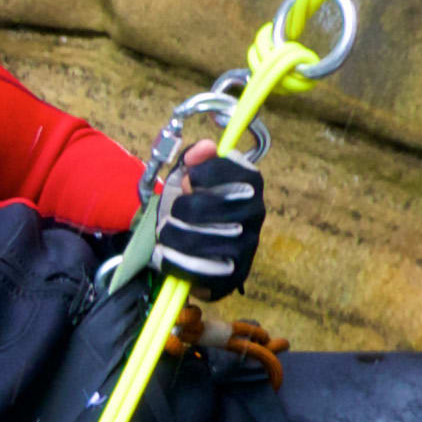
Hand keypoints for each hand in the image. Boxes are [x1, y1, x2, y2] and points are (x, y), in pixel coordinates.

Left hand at [147, 145, 264, 296]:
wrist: (196, 250)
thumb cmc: (194, 208)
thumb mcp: (190, 178)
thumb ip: (194, 159)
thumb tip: (205, 147)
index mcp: (250, 183)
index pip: (228, 170)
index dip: (201, 173)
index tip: (187, 179)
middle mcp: (256, 212)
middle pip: (203, 206)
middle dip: (178, 209)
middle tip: (172, 213)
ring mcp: (248, 245)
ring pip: (196, 239)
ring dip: (171, 236)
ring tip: (166, 234)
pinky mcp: (236, 274)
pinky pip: (198, 269)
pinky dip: (174, 262)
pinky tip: (167, 255)